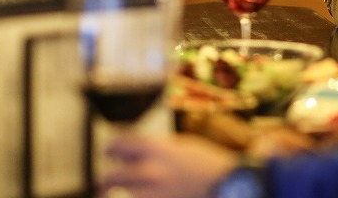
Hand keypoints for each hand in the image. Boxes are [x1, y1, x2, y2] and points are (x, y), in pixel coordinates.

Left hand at [99, 132, 238, 197]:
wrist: (229, 186)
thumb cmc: (209, 166)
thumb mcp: (182, 146)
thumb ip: (156, 149)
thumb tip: (135, 153)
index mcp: (157, 150)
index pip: (117, 145)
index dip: (111, 149)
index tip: (110, 152)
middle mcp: (150, 172)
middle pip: (110, 177)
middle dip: (109, 179)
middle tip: (110, 181)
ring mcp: (153, 195)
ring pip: (115, 196)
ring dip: (115, 195)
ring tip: (119, 193)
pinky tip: (139, 196)